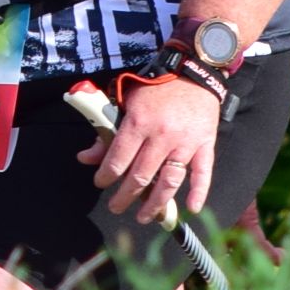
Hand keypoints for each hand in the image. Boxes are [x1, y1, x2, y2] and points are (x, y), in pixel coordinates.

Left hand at [83, 76, 221, 223]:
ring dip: (155, 204)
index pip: (118, 159)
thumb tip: (84, 158)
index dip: (105, 176)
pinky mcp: (205, 145)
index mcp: (139, 122)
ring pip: (169, 181)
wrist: (194, 72)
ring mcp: (185, 143)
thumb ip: (106, 131)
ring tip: (144, 217)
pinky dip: (199, 192)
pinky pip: (203, 173)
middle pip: (141, 176)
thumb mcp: (126, 101)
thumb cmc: (157, 87)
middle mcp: (162, 136)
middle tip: (116, 207)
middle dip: (125, 197)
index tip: (101, 183)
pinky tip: (191, 209)